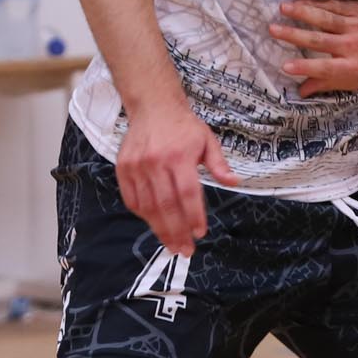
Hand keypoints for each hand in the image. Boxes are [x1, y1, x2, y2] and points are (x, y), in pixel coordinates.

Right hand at [115, 95, 239, 256]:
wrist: (153, 107)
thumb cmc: (183, 126)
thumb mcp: (207, 140)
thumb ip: (219, 164)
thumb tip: (233, 182)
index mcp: (179, 156)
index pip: (187, 193)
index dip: (193, 216)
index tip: (200, 233)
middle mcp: (156, 163)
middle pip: (166, 205)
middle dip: (176, 232)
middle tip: (185, 250)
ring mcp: (136, 166)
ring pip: (147, 206)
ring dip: (159, 229)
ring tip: (171, 245)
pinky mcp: (123, 168)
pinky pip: (132, 199)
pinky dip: (143, 215)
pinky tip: (154, 225)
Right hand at [270, 0, 357, 97]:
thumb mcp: (357, 79)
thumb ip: (328, 83)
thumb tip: (302, 90)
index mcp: (354, 68)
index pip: (326, 69)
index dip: (306, 68)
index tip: (286, 66)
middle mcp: (354, 47)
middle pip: (319, 41)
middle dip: (295, 35)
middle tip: (273, 30)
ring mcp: (355, 26)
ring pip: (324, 19)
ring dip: (302, 13)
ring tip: (283, 8)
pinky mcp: (356, 10)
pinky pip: (332, 6)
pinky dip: (314, 3)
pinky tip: (299, 0)